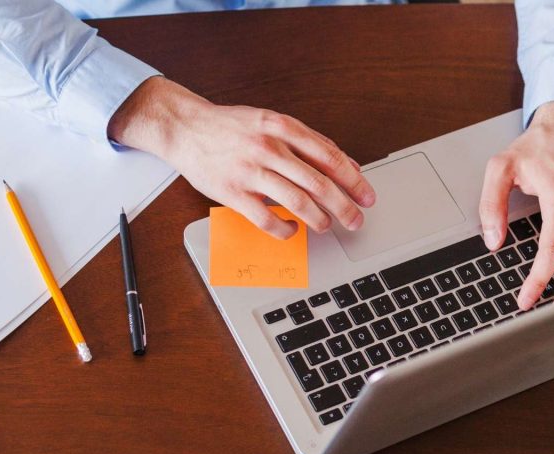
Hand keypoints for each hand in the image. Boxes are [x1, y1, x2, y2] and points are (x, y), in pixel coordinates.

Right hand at [109, 76, 374, 238]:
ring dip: (318, 219)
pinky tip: (292, 230)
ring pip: (296, 202)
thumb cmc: (232, 127)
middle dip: (343, 206)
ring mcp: (250, 171)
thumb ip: (308, 143)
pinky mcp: (233, 193)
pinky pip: (266, 219)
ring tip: (326, 226)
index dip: (353, 179)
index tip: (367, 196)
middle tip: (356, 220)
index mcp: (282, 126)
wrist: (186, 128)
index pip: (329, 156)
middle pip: (318, 183)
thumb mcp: (272, 122)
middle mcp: (269, 147)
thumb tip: (347, 165)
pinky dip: (284, 229)